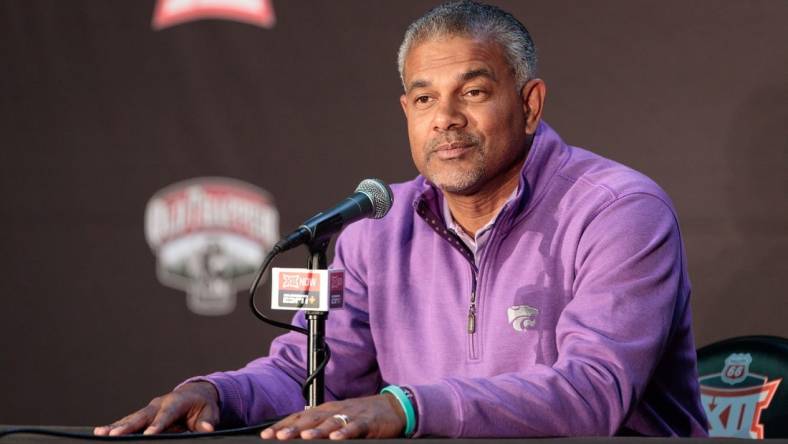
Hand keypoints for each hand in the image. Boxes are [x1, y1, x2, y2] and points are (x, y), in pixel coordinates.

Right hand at [93, 382, 219, 435]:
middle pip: (142, 416)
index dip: (157, 425)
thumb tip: (208, 429)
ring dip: (115, 427)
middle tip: (114, 435)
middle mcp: (160, 404)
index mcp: (177, 402)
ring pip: (131, 418)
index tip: (149, 435)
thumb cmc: (203, 406)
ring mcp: (150, 409)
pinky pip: (128, 421)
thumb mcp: (210, 413)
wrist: (195, 394)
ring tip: (99, 434)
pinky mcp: (144, 415)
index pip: (166, 415)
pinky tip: (101, 433)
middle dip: (128, 426)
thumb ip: (207, 422)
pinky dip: (115, 427)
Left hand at [261, 394, 405, 439]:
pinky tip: (337, 438)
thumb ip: (318, 425)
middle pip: (310, 419)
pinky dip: (345, 432)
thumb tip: (296, 435)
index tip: (266, 434)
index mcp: (325, 410)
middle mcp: (334, 410)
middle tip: (278, 436)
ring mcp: (351, 415)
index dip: (282, 425)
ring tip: (304, 436)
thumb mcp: (337, 418)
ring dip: (317, 430)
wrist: (392, 407)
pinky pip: (355, 427)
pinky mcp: (367, 423)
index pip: (299, 417)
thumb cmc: (361, 415)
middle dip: (293, 428)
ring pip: (331, 422)